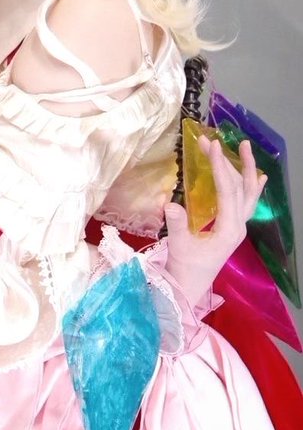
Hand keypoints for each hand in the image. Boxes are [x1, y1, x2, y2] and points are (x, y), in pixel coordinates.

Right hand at [164, 136, 266, 307]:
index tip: (211, 145)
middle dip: (228, 161)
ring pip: (248, 193)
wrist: (188, 288)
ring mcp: (237, 227)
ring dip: (246, 169)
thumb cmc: (184, 268)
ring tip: (245, 147)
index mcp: (228, 228)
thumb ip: (177, 225)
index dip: (219, 166)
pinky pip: (248, 204)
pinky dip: (253, 188)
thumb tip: (170, 203)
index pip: (227, 190)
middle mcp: (238, 225)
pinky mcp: (232, 228)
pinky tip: (259, 177)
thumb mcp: (179, 246)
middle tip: (212, 140)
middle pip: (240, 187)